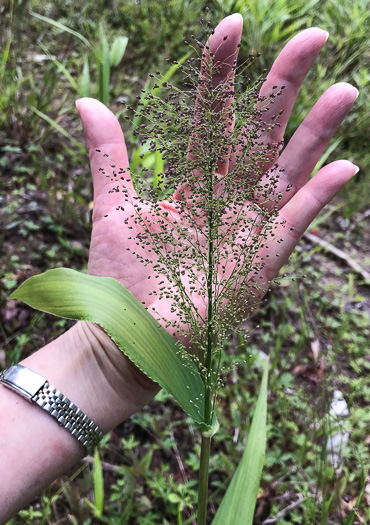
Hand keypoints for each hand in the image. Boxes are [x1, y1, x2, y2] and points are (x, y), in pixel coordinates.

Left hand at [77, 15, 356, 342]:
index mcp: (194, 185)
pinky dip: (316, 199)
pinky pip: (292, 226)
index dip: (222, 76)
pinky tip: (342, 168)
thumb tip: (88, 99)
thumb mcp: (112, 208)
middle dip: (284, 88)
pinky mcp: (258, 263)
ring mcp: (246, 230)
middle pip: (261, 135)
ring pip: (286, 173)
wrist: (128, 336)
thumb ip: (109, 156)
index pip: (213, 119)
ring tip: (345, 90)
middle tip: (314, 37)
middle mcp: (226, 201)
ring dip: (316, 134)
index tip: (231, 26)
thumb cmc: (121, 278)